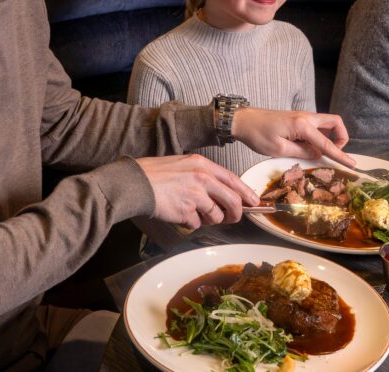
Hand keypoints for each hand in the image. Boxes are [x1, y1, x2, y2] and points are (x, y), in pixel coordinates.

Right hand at [136, 154, 259, 229]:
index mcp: (202, 164)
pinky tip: (178, 213)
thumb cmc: (155, 173)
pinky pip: (197, 223)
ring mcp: (195, 195)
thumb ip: (203, 176)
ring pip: (216, 215)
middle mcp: (202, 178)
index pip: (232, 179)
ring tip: (193, 212)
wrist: (135, 183)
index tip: (253, 202)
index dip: (245, 193)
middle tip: (232, 218)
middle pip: (232, 201)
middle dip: (235, 213)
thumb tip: (220, 193)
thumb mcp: (183, 164)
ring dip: (208, 219)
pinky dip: (190, 222)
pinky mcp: (186, 211)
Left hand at [232, 108, 355, 167]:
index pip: (327, 143)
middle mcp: (305, 117)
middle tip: (335, 153)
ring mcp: (301, 116)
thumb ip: (301, 153)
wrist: (242, 120)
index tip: (352, 165)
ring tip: (315, 154)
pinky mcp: (295, 119)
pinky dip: (317, 137)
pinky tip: (306, 148)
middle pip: (335, 123)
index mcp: (302, 125)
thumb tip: (317, 155)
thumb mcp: (279, 149)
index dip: (341, 155)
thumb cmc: (257, 135)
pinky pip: (314, 127)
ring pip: (325, 124)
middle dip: (341, 137)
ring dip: (328, 137)